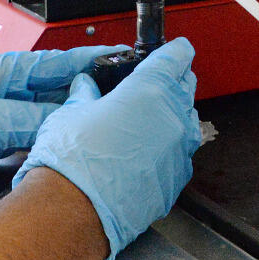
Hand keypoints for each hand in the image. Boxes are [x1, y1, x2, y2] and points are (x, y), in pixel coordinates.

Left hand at [0, 47, 121, 205]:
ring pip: (47, 116)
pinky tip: (66, 148)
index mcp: (2, 70)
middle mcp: (4, 88)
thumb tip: (68, 123)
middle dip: (88, 95)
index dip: (92, 60)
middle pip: (58, 90)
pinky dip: (50, 142)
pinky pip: (33, 136)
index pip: (58, 62)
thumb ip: (29, 120)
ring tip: (101, 126)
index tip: (121, 59)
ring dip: (70, 121)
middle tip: (122, 102)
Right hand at [14, 38, 203, 259]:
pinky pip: (179, 156)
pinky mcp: (176, 180)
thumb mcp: (72, 113)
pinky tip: (145, 156)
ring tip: (147, 122)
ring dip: (172, 117)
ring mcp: (179, 150)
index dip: (175, 50)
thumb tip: (86, 87)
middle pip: (185, 87)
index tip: (176, 48)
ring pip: (186, 123)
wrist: (74, 210)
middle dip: (175, 81)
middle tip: (157, 83)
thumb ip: (85, 95)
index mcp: (149, 90)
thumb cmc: (73, 161)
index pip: (175, 57)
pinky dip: (167, 150)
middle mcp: (172, 117)